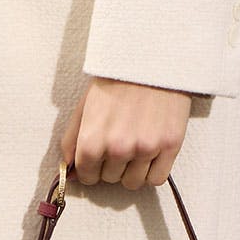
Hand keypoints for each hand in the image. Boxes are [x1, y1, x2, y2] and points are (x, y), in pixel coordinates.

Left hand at [60, 76, 191, 189]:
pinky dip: (152, 172)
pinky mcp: (169, 146)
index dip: (91, 168)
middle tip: (119, 142)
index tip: (97, 160)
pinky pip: (156, 179)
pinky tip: (149, 154)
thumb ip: (72, 141)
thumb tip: (70, 171)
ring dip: (131, 170)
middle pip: (110, 179)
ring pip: (132, 183)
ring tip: (134, 147)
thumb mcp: (84, 106)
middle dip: (111, 165)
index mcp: (92, 140)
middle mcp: (118, 148)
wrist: (152, 56)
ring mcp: (145, 149)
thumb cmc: (117, 79)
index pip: (87, 176)